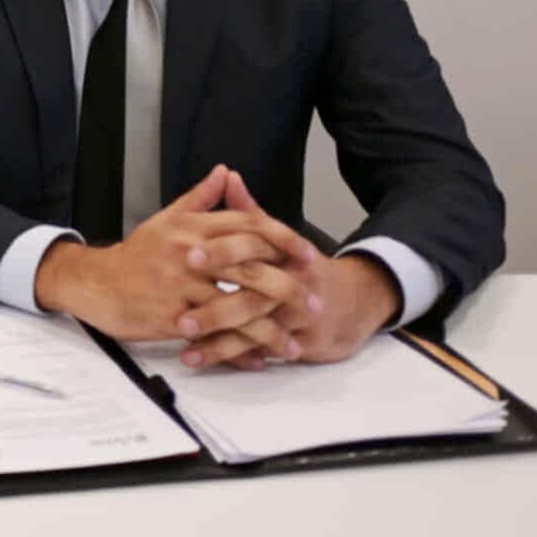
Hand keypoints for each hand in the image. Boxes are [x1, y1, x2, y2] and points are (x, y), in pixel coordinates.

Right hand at [34, 164, 321, 350]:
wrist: (97, 283)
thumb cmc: (136, 255)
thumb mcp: (167, 219)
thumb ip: (201, 198)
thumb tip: (225, 173)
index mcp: (192, 227)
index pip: (249, 227)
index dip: (284, 240)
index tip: (309, 255)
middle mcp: (190, 253)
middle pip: (252, 269)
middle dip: (289, 288)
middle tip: (315, 303)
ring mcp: (182, 287)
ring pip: (238, 307)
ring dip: (271, 329)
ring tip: (295, 344)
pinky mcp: (174, 317)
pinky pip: (216, 337)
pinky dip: (241, 351)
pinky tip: (259, 359)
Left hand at [179, 172, 399, 368]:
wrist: (354, 303)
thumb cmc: (304, 268)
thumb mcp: (280, 238)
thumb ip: (249, 212)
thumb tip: (227, 177)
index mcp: (284, 252)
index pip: (253, 247)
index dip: (222, 250)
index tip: (188, 254)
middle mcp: (294, 284)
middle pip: (255, 295)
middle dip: (216, 307)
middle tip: (181, 315)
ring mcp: (298, 317)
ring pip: (256, 330)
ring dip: (219, 340)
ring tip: (184, 341)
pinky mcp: (300, 343)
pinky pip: (262, 351)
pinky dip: (233, 356)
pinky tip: (203, 358)